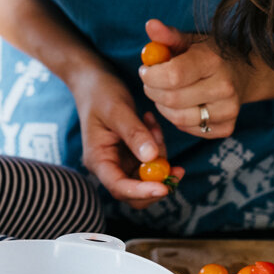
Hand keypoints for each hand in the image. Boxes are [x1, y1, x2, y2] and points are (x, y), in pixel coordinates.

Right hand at [68, 66, 185, 210]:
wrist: (95, 81)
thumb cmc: (100, 93)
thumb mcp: (117, 110)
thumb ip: (134, 134)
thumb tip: (151, 157)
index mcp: (98, 160)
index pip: (119, 187)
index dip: (141, 192)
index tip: (164, 187)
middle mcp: (109, 166)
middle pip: (135, 191)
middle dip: (158, 181)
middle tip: (178, 168)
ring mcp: (121, 161)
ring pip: (148, 175)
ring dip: (160, 157)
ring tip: (153, 125)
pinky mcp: (132, 154)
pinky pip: (152, 159)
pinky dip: (158, 145)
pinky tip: (151, 123)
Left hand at [138, 18, 245, 138]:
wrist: (244, 75)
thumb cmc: (210, 55)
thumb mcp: (191, 40)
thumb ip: (168, 35)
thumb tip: (150, 24)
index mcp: (213, 61)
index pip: (173, 75)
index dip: (151, 76)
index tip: (145, 70)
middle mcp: (224, 87)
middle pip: (172, 99)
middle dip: (153, 91)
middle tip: (151, 83)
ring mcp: (228, 110)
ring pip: (178, 118)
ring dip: (163, 107)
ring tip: (164, 93)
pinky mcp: (227, 127)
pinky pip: (189, 130)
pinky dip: (178, 120)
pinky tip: (181, 106)